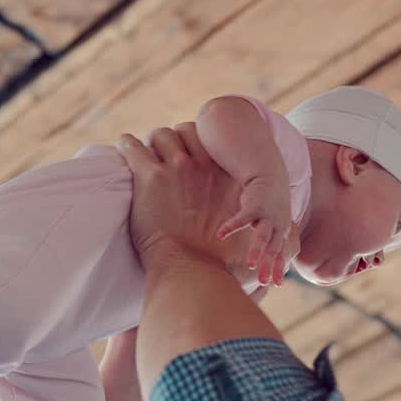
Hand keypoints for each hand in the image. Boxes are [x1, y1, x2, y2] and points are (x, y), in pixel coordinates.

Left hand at [117, 123, 245, 271]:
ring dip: (151, 144)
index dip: (193, 145)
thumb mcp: (248, 228)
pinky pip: (132, 146)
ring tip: (142, 156)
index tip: (185, 155)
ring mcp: (178, 167)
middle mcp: (205, 164)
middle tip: (162, 156)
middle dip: (173, 141)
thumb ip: (252, 216)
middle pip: (184, 131)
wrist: (192, 269)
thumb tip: (277, 227)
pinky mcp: (151, 176)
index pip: (207, 139)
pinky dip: (126, 145)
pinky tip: (123, 148)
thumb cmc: (220, 259)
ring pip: (160, 135)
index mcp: (228, 173)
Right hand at [218, 175, 292, 285]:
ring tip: (251, 266)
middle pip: (273, 248)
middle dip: (269, 265)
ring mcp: (267, 216)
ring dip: (257, 251)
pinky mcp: (254, 206)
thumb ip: (272, 237)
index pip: (281, 253)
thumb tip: (266, 256)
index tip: (278, 285)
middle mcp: (278, 225)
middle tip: (264, 282)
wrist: (271, 176)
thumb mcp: (276, 221)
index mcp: (282, 231)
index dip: (279, 268)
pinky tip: (220, 235)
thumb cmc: (271, 203)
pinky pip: (241, 219)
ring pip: (263, 236)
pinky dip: (231, 227)